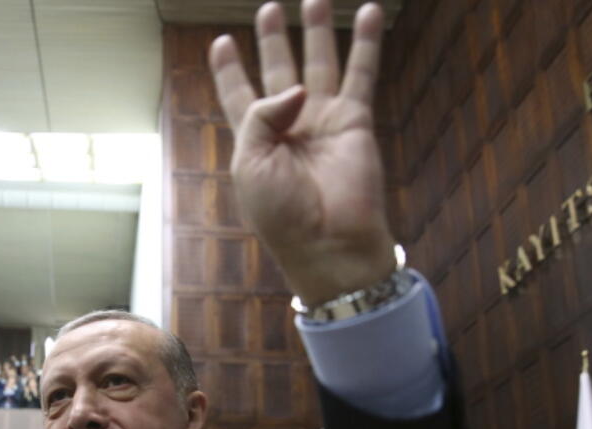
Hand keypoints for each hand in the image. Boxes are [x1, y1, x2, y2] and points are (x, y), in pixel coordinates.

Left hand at [209, 0, 394, 304]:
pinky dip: (366, 43)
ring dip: (316, 32)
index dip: (230, 70)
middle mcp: (289, 127)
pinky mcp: (355, 121)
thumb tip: (299, 87)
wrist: (328, 242)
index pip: (239, 95)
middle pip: (279, 71)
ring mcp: (323, 121)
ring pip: (319, 64)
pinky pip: (361, 74)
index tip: (221, 43)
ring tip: (313, 0)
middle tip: (269, 8)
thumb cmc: (281, 214)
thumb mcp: (250, 164)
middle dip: (273, 41)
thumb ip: (262, 116)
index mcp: (256, 141)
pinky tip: (369, 13)